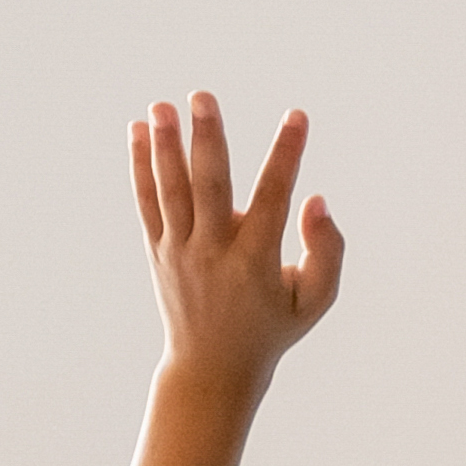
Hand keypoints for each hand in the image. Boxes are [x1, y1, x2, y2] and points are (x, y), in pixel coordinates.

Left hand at [130, 92, 341, 388]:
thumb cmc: (272, 328)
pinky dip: (141, 166)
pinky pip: (148, 202)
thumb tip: (317, 201)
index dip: (286, 155)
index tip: (298, 117)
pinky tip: (139, 129)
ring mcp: (180, 251)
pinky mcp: (159, 250)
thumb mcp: (314, 301)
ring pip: (171, 191)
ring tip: (161, 105)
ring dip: (165, 146)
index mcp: (255, 263)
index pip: (273, 199)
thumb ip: (326, 252)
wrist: (212, 368)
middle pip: (208, 188)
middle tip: (202, 96)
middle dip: (206, 140)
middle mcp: (213, 253)